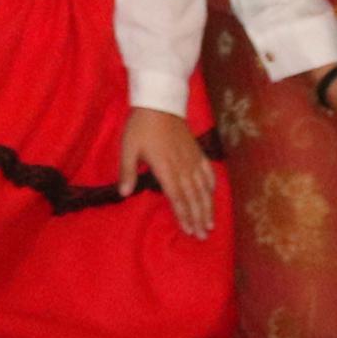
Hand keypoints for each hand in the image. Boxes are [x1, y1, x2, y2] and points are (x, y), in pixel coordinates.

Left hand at [117, 107, 215, 237]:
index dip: (183, 215)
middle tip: (203, 235)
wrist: (159, 102)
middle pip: (193, 197)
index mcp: (165, 168)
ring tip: (211, 223)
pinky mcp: (197, 151)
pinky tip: (213, 195)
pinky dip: (212, 185)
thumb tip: (123, 194)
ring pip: (203, 188)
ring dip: (207, 207)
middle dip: (199, 217)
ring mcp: (192, 159)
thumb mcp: (128, 147)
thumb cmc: (140, 126)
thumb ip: (127, 171)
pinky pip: (208, 172)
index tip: (189, 230)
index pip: (177, 197)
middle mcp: (182, 167)